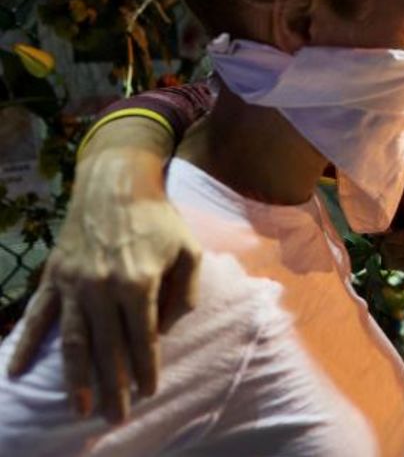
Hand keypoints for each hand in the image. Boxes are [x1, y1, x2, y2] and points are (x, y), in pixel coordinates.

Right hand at [6, 146, 199, 422]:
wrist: (115, 184)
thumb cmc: (159, 219)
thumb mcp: (189, 251)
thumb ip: (185, 293)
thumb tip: (169, 329)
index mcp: (138, 283)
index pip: (143, 338)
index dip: (145, 368)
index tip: (148, 393)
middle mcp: (102, 288)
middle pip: (106, 348)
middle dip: (112, 386)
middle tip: (115, 417)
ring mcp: (73, 284)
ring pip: (71, 341)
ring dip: (74, 378)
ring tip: (79, 409)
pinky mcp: (53, 277)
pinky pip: (37, 317)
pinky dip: (24, 345)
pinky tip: (16, 372)